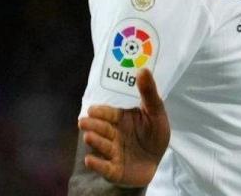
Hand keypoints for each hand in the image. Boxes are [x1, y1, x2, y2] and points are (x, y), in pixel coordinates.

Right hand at [78, 69, 169, 186]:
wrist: (155, 162)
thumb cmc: (153, 135)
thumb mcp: (156, 113)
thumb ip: (149, 93)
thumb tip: (143, 70)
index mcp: (122, 120)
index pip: (110, 114)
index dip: (101, 112)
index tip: (92, 109)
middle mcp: (114, 135)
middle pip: (103, 129)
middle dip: (93, 125)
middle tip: (84, 121)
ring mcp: (113, 153)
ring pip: (103, 146)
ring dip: (95, 141)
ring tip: (88, 136)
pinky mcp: (114, 170)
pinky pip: (104, 168)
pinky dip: (97, 164)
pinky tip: (89, 160)